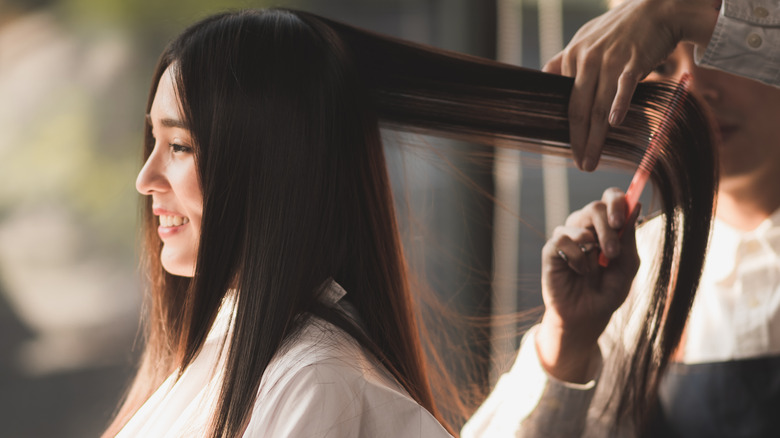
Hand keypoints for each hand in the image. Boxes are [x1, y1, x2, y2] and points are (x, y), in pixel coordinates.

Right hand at [536, 188, 640, 382]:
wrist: (588, 316)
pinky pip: (563, 239)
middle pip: (595, 207)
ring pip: (578, 220)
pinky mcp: (551, 250)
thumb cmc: (608, 291)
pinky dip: (576, 256)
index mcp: (606, 227)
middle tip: (613, 252)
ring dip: (593, 243)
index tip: (622, 219)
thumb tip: (637, 204)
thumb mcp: (627, 265)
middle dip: (608, 227)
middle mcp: (585, 227)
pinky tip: (578, 271)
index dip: (617, 201)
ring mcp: (567, 237)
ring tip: (595, 268)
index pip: (610, 198)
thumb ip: (629, 236)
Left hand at [543, 0, 719, 170]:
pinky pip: (624, 86)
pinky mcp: (633, 60)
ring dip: (595, 137)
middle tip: (581, 164)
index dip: (568, 129)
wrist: (659, 8)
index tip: (571, 150)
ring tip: (592, 160)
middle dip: (578, 141)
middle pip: (579, 109)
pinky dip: (619, 104)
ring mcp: (610, 60)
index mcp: (573, 57)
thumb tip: (545, 77)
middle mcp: (587, 59)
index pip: (567, 102)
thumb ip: (566, 60)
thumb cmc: (622, 28)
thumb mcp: (586, 38)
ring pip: (598, 105)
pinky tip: (614, 123)